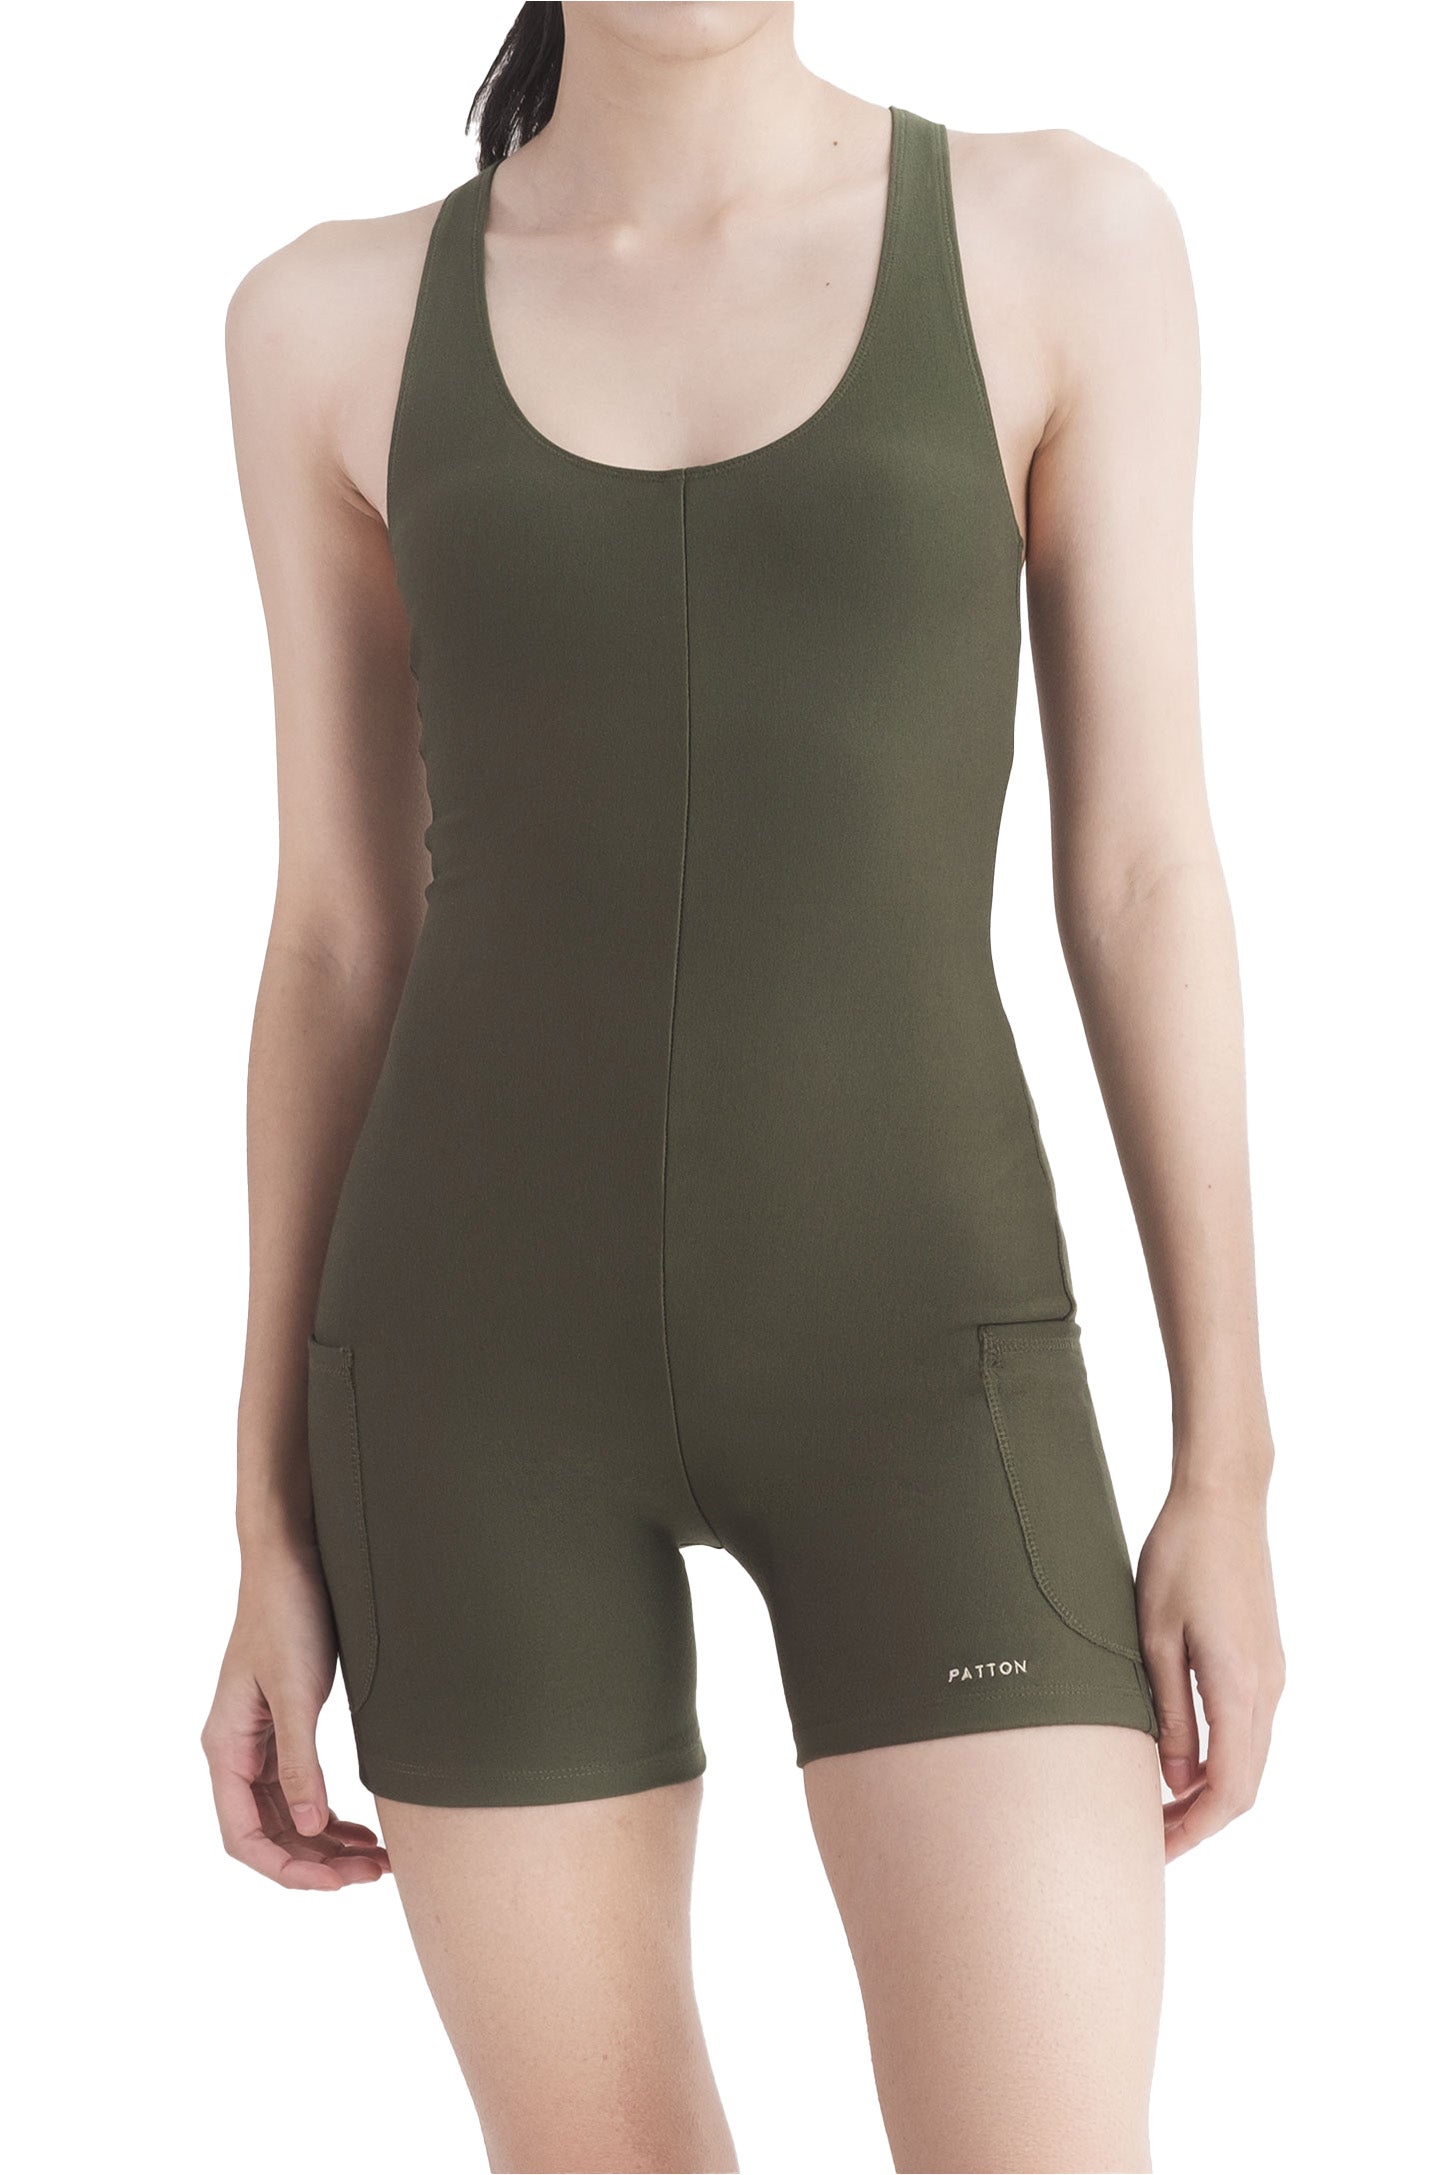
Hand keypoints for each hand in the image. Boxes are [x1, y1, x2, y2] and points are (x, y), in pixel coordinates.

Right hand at [202, 1543, 390, 1889]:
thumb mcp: (297, 1691)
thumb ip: (299, 1761)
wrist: (292, 1556)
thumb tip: (311, 1828)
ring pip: (285, 1814)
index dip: (288, 1869)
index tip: (337, 1883)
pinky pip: (297, 1786)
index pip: (243, 1836)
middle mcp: (235, 1750)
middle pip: (267, 1833)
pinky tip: (359, 1824)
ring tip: (376, 1859)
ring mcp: (258, 1738)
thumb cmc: (289, 1614)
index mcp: (225, 1746)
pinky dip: (326, 1811)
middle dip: (317, 1861)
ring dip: (325, 1842)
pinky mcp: (282, 1722)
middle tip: (375, 1872)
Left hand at [1136, 1472, 1285, 1861]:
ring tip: (1157, 1806)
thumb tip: (1173, 1778)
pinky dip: (1219, 1758)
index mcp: (1240, 1688)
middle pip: (1244, 1785)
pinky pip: (1248, 1728)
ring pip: (1248, 1759)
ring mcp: (1270, 1673)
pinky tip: (1180, 1758)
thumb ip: (1166, 1711)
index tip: (1155, 1851)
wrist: (1223, 1499)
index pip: (1228, 1789)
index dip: (1193, 1830)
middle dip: (1199, 1821)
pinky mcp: (1262, 1658)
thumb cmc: (1179, 1557)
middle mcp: (1266, 1689)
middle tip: (1149, 1840)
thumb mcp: (1154, 1636)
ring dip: (1208, 1791)